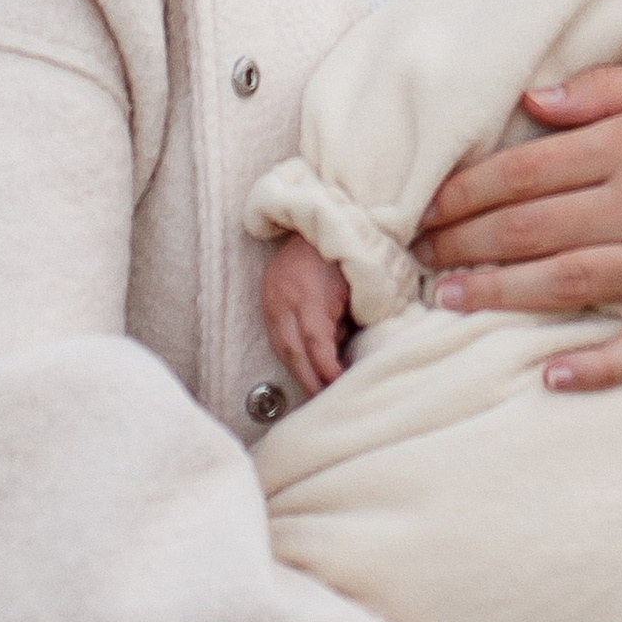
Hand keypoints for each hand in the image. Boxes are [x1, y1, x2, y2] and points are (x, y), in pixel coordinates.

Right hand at [262, 232, 353, 393]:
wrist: (314, 222)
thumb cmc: (344, 255)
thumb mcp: (355, 286)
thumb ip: (350, 319)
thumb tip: (344, 354)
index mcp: (309, 294)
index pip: (315, 341)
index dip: (326, 367)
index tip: (340, 384)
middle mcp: (284, 299)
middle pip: (292, 351)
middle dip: (309, 379)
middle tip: (324, 400)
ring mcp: (271, 299)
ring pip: (280, 347)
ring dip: (297, 371)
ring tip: (314, 389)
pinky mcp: (266, 300)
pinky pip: (276, 336)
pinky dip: (290, 355)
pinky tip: (302, 367)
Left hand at [415, 59, 621, 391]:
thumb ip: (610, 88)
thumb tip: (536, 99)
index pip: (522, 170)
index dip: (461, 193)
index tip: (420, 209)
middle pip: (528, 228)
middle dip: (462, 245)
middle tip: (413, 261)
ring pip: (565, 284)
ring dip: (498, 296)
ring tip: (446, 304)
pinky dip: (596, 365)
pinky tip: (551, 376)